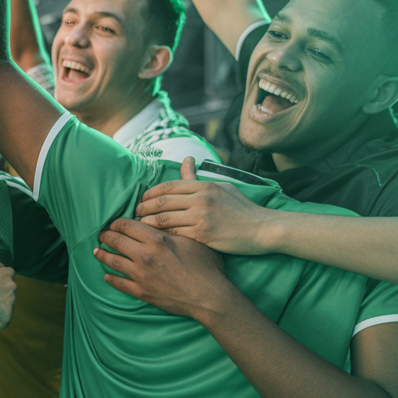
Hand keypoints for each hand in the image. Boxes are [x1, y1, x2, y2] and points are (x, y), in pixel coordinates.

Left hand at [95, 218, 231, 321]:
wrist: (209, 297)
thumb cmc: (206, 266)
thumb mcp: (194, 239)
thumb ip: (175, 227)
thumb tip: (163, 216)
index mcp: (157, 239)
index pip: (127, 225)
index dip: (117, 222)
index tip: (114, 223)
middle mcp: (145, 255)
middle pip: (116, 241)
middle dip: (106, 236)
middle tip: (102, 235)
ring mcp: (141, 275)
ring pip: (113, 261)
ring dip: (102, 255)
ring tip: (97, 252)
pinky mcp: (142, 291)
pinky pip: (119, 283)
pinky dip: (110, 278)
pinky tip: (106, 276)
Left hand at [136, 158, 278, 254]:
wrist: (263, 229)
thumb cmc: (242, 209)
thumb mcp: (221, 187)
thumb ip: (199, 177)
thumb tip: (187, 159)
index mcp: (203, 186)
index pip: (168, 186)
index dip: (150, 193)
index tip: (141, 199)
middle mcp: (200, 199)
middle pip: (161, 201)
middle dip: (143, 207)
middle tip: (134, 213)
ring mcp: (201, 217)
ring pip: (163, 218)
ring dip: (146, 222)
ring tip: (138, 227)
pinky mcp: (202, 234)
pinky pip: (174, 234)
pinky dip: (160, 235)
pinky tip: (153, 238)